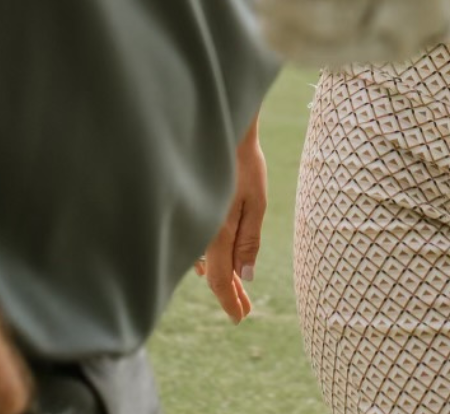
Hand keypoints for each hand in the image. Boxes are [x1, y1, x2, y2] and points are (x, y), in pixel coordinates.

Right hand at [194, 120, 265, 321]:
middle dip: (229, 293)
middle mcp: (201, 231)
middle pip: (213, 274)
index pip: (221, 280)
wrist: (220, 130)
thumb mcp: (257, 202)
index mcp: (218, 232)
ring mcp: (194, 222)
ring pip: (204, 261)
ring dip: (220, 276)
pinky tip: (213, 263)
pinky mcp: (192, 212)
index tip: (240, 318)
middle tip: (244, 311)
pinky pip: (198, 245)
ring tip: (236, 291)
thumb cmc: (243, 163)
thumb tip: (246, 277)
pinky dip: (209, 259)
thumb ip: (250, 241)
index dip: (230, 302)